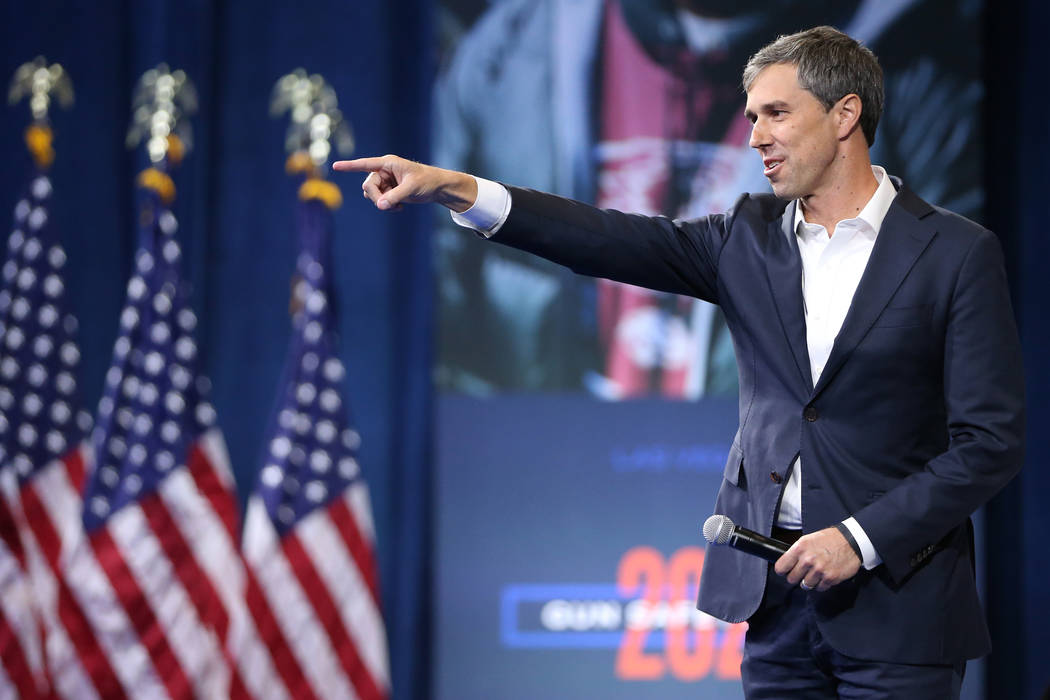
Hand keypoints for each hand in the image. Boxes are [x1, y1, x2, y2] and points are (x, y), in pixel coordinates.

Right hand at [331, 155, 477, 212]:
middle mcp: (384, 170)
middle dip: (376, 198)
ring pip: (371, 195)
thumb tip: (380, 206)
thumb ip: (394, 197)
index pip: (365, 164)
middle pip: (368, 186)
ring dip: (381, 203)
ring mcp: (385, 181)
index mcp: (388, 163)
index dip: (350, 166)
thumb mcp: (411, 189)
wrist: (437, 188)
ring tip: (397, 207)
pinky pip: (379, 200)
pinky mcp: (389, 190)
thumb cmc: (426, 182)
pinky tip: (399, 208)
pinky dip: (386, 206)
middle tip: (389, 206)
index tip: (335, 166)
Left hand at [774, 526, 860, 591]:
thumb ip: (797, 552)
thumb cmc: (830, 539)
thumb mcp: (808, 539)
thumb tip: (787, 564)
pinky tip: (824, 575)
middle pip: (792, 579)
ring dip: (809, 581)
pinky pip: (819, 588)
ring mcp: (819, 570)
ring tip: (815, 573)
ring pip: (805, 585)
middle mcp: (808, 560)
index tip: (785, 571)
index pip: (781, 567)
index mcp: (800, 548)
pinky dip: (821, 584)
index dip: (783, 570)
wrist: (851, 541)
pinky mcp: (830, 578)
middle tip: (803, 572)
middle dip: (796, 577)